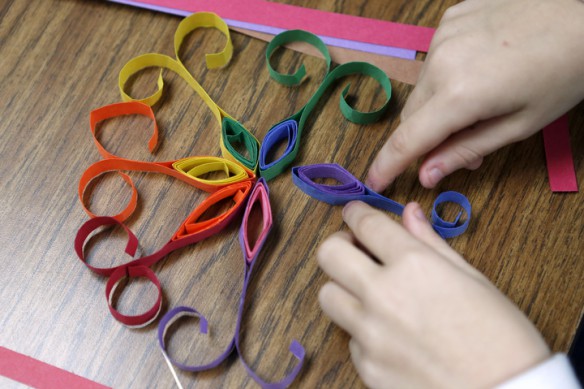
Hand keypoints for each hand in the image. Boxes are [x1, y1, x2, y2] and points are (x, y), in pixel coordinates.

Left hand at [317, 201, 549, 387]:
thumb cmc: (501, 337)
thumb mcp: (472, 279)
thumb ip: (431, 242)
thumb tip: (410, 213)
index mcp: (413, 265)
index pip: (366, 224)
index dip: (356, 212)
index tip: (355, 213)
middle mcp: (382, 296)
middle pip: (329, 254)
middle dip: (339, 244)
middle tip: (357, 250)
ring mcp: (370, 334)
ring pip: (328, 295)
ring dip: (343, 287)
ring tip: (369, 292)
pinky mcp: (367, 367)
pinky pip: (349, 337)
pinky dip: (363, 330)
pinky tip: (390, 334)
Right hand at [366, 0, 583, 190]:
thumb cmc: (563, 74)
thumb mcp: (518, 125)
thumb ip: (466, 150)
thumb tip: (428, 174)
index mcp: (459, 94)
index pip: (407, 140)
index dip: (386, 166)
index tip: (373, 182)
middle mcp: (440, 61)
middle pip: (412, 116)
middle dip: (426, 139)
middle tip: (459, 151)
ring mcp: (443, 35)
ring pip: (422, 88)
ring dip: (437, 106)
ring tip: (476, 106)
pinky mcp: (450, 18)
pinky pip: (434, 60)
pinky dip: (446, 76)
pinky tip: (478, 71)